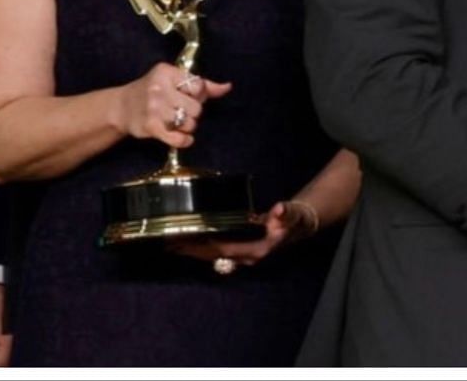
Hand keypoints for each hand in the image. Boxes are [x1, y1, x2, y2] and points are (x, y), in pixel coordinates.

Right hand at [113, 63, 229, 148]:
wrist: (121, 107)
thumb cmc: (152, 91)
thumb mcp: (173, 80)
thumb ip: (202, 84)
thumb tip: (227, 87)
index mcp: (166, 73)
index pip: (199, 86)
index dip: (198, 95)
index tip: (189, 96)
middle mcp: (159, 89)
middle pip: (196, 108)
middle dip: (193, 112)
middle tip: (181, 110)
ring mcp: (154, 109)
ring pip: (189, 124)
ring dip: (188, 126)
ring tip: (177, 122)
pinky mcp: (151, 127)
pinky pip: (178, 139)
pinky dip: (184, 141)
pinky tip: (183, 138)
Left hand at [168, 200, 318, 269]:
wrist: (299, 225)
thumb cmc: (294, 220)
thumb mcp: (292, 215)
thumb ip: (286, 213)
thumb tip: (279, 210)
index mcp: (255, 251)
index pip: (222, 250)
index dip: (202, 247)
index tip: (183, 242)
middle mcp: (245, 256)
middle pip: (212, 255)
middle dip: (190, 251)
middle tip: (167, 244)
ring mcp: (241, 254)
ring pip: (212, 255)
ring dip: (192, 250)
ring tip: (171, 244)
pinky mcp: (238, 248)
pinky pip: (215, 250)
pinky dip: (201, 246)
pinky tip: (188, 241)